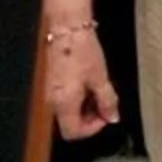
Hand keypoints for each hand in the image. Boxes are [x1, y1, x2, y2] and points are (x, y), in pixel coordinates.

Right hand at [43, 18, 119, 139]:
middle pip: (69, 123)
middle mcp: (51, 101)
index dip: (92, 129)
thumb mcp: (100, 77)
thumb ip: (107, 101)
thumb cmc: (82, 51)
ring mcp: (48, 92)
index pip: (72, 133)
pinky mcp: (49, 82)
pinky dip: (75, 98)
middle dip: (89, 117)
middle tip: (104, 102)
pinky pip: (62, 99)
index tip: (105, 115)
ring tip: (97, 90)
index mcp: (63, 103)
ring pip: (66, 112)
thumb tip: (113, 118)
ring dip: (83, 107)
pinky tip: (86, 83)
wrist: (66, 29)